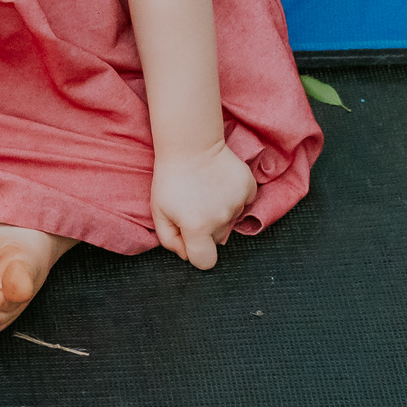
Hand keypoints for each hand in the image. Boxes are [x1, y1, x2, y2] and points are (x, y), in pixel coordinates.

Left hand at [150, 141, 257, 270]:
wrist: (190, 144)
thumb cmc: (170, 178)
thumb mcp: (158, 211)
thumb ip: (169, 240)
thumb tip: (186, 254)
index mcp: (197, 228)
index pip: (205, 262)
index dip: (197, 254)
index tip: (191, 239)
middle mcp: (220, 219)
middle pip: (217, 239)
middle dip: (206, 228)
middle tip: (194, 205)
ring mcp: (237, 203)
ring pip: (230, 221)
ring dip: (219, 212)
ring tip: (205, 190)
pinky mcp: (248, 188)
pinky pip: (243, 203)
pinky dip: (233, 197)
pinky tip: (219, 183)